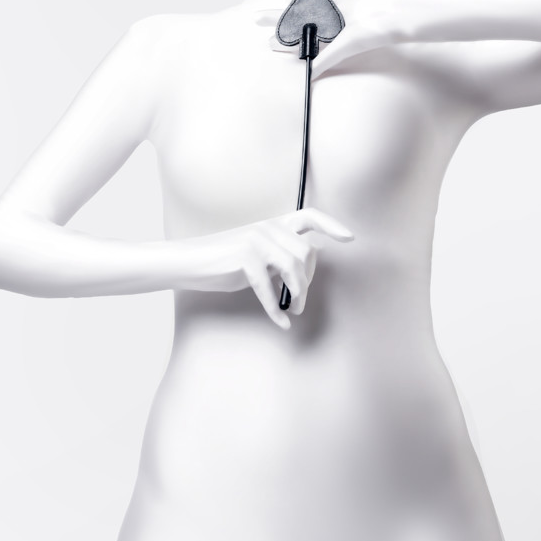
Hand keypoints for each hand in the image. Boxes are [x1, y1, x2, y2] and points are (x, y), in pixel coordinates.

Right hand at [181, 207, 354, 329]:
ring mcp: (256, 241)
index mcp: (273, 224)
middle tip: (298, 302)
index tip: (350, 238)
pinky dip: (275, 310)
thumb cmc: (225, 262)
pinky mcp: (245, 259)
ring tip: (291, 310)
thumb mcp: (258, 254)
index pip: (309, 216)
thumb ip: (280, 254)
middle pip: (306, 253)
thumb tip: (306, 265)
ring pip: (294, 269)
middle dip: (307, 281)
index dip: (331, 225)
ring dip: (297, 295)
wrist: (190, 262)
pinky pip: (269, 289)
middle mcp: (267, 228)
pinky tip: (281, 324)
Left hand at [267, 0, 411, 79]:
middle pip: (301, 14)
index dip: (284, 40)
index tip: (267, 44)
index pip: (303, 36)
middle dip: (279, 16)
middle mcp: (337, 16)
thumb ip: (328, 58)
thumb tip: (309, 76)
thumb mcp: (350, 44)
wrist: (408, 14)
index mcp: (334, 31)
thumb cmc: (381, 32)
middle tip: (256, 17)